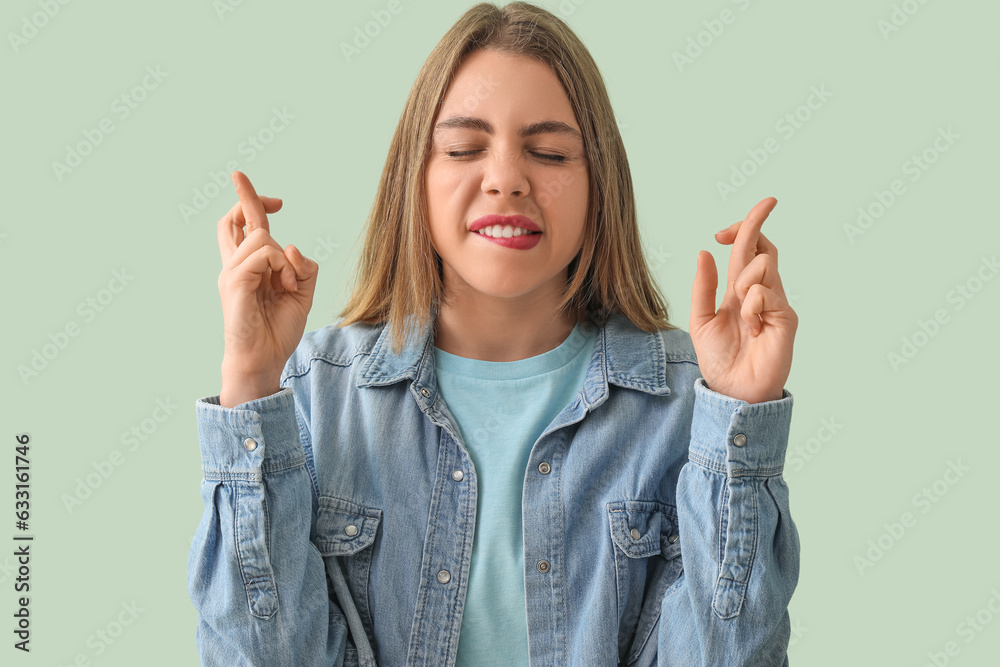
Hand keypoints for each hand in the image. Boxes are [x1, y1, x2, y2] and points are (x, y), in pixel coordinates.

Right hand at [217, 171, 318, 397]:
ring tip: (289, 285)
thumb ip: (303, 269)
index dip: (252, 204)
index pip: (242, 226)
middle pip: (233, 219)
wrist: (263, 358)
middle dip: (250, 198)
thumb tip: (292, 248)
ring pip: (262, 237)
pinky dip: (282, 266)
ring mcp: (232, 272)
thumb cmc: (278, 329)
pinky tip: (285, 287)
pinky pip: (263, 253)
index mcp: (249, 267)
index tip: (277, 201)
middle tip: (279, 202)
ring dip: (285, 259)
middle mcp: (236, 265)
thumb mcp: (301, 294)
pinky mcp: (235, 281)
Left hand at [689, 197, 796, 403]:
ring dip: (742, 281)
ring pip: (763, 264)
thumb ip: (702, 287)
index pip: (747, 250)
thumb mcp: (700, 319)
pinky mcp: (786, 317)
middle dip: (747, 228)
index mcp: (739, 290)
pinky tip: (752, 328)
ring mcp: (776, 303)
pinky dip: (751, 306)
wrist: (733, 390)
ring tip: (740, 312)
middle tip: (723, 233)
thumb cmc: (719, 359)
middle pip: (762, 246)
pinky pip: (765, 293)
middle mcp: (761, 292)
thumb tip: (704, 252)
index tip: (721, 230)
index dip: (743, 228)